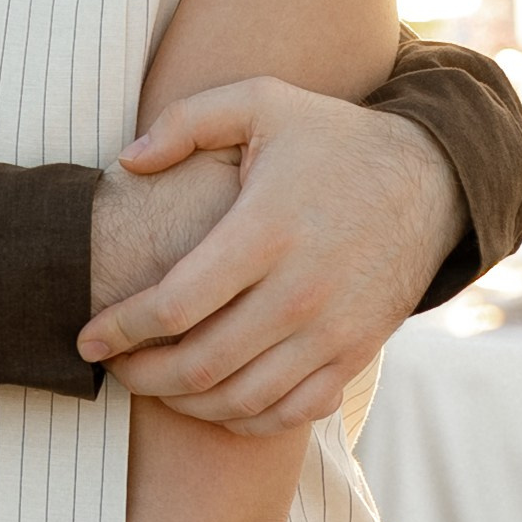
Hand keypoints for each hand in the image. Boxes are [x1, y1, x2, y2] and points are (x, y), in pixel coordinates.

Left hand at [77, 84, 460, 432]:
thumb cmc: (331, 139)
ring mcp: (332, 330)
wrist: (433, 179)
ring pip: (241, 399)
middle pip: (200, 364)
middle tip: (114, 367)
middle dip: (141, 376)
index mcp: (265, 231)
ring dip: (185, 403)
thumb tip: (127, 162)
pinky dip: (243, 419)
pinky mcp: (356, 354)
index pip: (175, 304)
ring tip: (155, 384)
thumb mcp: (261, 102)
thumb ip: (186, 121)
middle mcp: (300, 291)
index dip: (121, 329)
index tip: (88, 336)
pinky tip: (214, 400)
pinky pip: (291, 412)